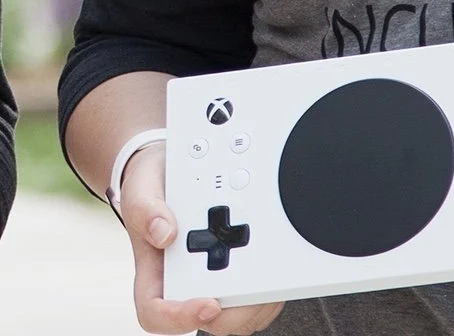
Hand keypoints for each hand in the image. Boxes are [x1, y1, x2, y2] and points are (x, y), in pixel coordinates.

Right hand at [120, 143, 284, 333]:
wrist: (171, 170)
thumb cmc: (153, 187)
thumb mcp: (140, 188)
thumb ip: (145, 209)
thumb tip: (165, 233)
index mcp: (154, 274)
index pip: (157, 314)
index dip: (182, 318)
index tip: (209, 304)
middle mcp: (184, 282)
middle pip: (210, 319)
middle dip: (237, 306)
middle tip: (257, 276)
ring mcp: (212, 276)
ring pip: (238, 311)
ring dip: (259, 296)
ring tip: (270, 264)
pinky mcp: (237, 265)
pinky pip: (256, 289)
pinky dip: (270, 279)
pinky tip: (277, 256)